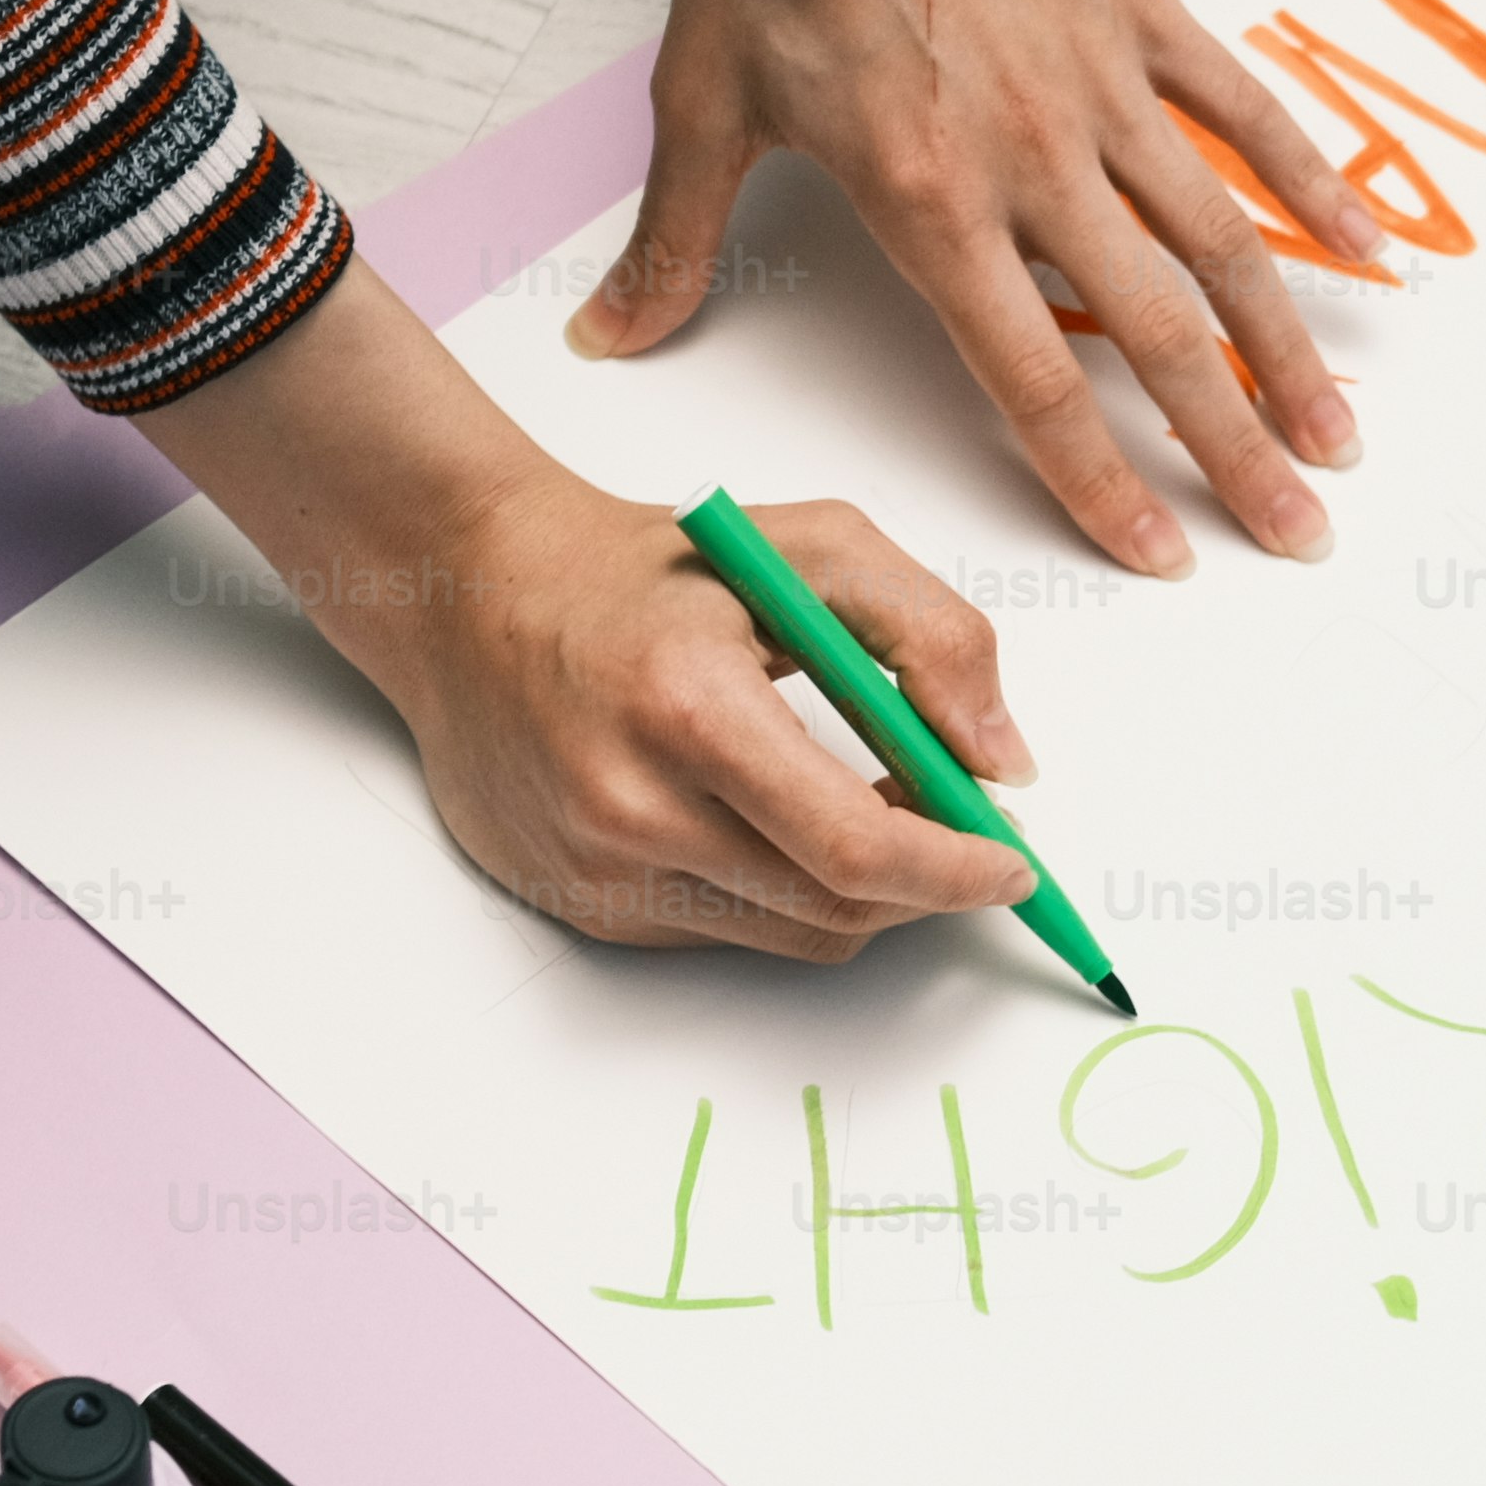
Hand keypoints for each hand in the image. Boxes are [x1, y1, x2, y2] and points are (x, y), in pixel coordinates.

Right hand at [133, 269, 1039, 958]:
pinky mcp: (579, 907)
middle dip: (928, 884)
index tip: (1014, 863)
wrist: (470, 594)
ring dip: (863, 895)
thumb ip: (930, 637)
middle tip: (967, 833)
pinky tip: (772, 822)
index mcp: (691, 708)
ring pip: (794, 937)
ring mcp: (597, 870)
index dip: (957, 871)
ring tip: (871, 810)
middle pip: (838, 909)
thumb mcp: (813, 548)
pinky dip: (784, 894)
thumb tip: (1002, 764)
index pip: (858, 846)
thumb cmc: (646, 570)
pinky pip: (729, 936)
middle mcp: (632, 806)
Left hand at [576, 0, 1394, 579]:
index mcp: (927, 194)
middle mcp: (1035, 155)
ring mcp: (1104, 85)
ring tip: (1342, 439)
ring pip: (1222, 242)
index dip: (1099, 480)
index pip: (1030, 376)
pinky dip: (1317, 188)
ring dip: (1288, 351)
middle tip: (1300, 534)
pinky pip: (1249, 117)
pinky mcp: (1145, 15)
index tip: (1159, 554)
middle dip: (1231, 449)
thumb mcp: (702, 92)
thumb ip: (677, 237)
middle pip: (1156, 334)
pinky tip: (1374, 259)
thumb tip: (610, 339)